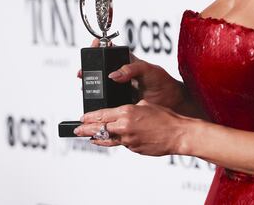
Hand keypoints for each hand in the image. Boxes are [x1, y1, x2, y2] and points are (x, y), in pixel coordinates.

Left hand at [73, 100, 189, 155]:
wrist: (177, 134)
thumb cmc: (166, 117)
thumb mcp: (145, 105)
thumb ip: (130, 108)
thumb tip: (121, 113)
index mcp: (127, 112)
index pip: (102, 114)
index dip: (90, 116)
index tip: (82, 117)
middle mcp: (125, 126)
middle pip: (99, 128)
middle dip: (86, 129)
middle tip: (76, 130)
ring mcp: (128, 140)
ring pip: (108, 139)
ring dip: (98, 138)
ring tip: (89, 137)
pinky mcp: (133, 149)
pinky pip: (122, 144)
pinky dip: (119, 141)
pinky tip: (117, 139)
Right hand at [77, 41, 187, 110]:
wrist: (171, 102)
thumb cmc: (163, 82)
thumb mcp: (149, 70)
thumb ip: (132, 69)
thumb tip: (113, 74)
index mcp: (128, 62)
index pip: (110, 51)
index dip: (100, 48)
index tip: (92, 47)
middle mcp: (121, 75)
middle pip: (101, 69)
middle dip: (90, 69)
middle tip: (82, 72)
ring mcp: (119, 89)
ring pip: (101, 86)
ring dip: (91, 86)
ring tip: (85, 85)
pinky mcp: (120, 102)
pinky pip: (106, 101)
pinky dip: (98, 101)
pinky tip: (94, 101)